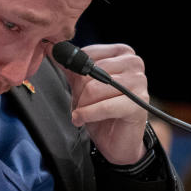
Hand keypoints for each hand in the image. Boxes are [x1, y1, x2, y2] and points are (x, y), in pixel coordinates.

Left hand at [60, 43, 147, 164]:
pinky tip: (82, 120)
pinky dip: (87, 115)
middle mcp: (133, 63)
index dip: (75, 75)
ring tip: (83, 113)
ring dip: (82, 105)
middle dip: (78, 93)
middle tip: (80, 105)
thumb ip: (70, 67)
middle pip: (89, 72)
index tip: (76, 89)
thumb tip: (51, 49)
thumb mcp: (82, 86)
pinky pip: (103, 106)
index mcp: (122, 53)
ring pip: (93, 88)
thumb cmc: (102, 112)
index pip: (86, 55)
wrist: (117, 142)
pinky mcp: (137, 103)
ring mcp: (138, 82)